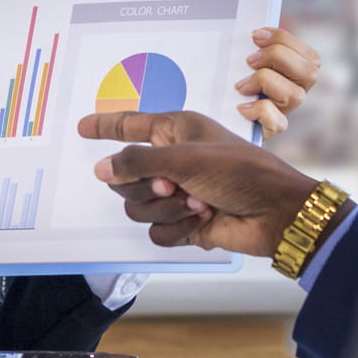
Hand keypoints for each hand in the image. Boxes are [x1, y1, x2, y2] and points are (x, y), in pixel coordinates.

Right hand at [78, 110, 315, 256]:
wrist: (275, 214)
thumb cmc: (240, 173)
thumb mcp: (186, 159)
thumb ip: (138, 162)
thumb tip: (102, 169)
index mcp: (175, 132)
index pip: (130, 126)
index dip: (106, 126)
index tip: (82, 127)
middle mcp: (172, 160)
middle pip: (125, 177)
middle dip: (145, 186)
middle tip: (172, 185)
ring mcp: (177, 194)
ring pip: (137, 207)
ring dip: (167, 209)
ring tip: (198, 204)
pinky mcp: (183, 223)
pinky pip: (156, 231)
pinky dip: (178, 228)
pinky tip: (203, 221)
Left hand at [234, 26, 319, 136]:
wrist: (207, 113)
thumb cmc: (224, 82)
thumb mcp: (238, 60)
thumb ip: (251, 47)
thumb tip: (254, 33)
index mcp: (293, 74)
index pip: (309, 56)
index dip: (285, 40)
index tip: (256, 35)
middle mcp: (293, 93)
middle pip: (309, 73)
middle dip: (278, 57)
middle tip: (249, 60)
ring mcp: (283, 112)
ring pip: (295, 95)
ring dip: (265, 81)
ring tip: (241, 85)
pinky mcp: (269, 130)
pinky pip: (278, 123)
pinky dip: (260, 110)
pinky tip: (241, 107)